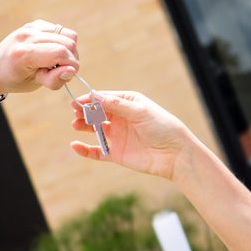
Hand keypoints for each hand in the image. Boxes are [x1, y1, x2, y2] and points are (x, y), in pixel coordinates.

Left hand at [0, 20, 79, 95]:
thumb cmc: (14, 79)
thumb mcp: (33, 85)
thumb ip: (54, 79)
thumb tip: (72, 70)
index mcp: (24, 53)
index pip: (60, 52)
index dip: (70, 65)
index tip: (66, 75)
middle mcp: (27, 36)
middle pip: (67, 42)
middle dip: (71, 59)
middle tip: (60, 70)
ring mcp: (31, 27)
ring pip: (68, 34)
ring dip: (69, 50)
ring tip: (56, 61)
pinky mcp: (35, 24)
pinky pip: (61, 30)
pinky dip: (62, 42)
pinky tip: (50, 51)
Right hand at [68, 91, 195, 179]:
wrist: (175, 154)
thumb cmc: (162, 127)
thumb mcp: (139, 111)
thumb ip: (116, 104)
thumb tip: (94, 95)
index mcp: (128, 103)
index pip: (104, 98)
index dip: (90, 99)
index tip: (77, 101)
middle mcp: (121, 118)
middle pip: (97, 113)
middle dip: (85, 112)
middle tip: (76, 112)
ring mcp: (118, 136)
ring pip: (94, 129)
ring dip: (83, 126)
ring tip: (76, 125)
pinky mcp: (116, 153)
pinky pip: (97, 151)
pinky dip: (85, 150)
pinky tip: (76, 145)